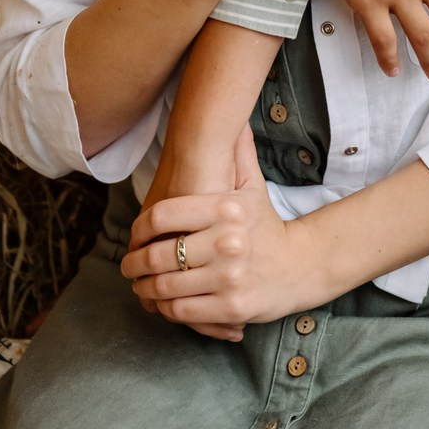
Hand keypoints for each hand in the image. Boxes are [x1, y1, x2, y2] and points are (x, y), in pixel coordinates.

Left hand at [123, 135, 317, 339]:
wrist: (300, 266)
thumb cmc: (266, 225)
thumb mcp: (252, 186)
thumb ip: (237, 153)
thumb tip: (233, 118)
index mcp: (226, 208)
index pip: (161, 216)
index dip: (138, 229)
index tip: (135, 237)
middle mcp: (227, 241)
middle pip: (159, 254)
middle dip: (135, 264)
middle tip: (128, 266)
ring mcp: (230, 277)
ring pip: (166, 286)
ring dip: (144, 289)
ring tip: (139, 285)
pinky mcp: (232, 307)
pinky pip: (182, 311)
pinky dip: (165, 309)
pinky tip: (161, 303)